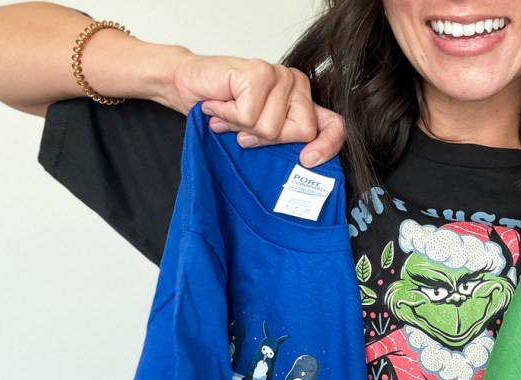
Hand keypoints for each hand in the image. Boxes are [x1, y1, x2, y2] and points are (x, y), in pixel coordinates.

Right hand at [166, 53, 344, 166]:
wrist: (187, 84)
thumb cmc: (223, 108)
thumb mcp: (258, 132)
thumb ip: (283, 141)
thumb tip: (304, 165)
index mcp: (303, 100)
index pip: (333, 125)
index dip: (327, 146)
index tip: (307, 160)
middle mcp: (296, 84)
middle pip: (301, 131)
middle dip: (267, 139)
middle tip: (244, 127)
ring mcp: (279, 75)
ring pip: (271, 128)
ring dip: (241, 127)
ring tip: (229, 113)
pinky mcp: (258, 73)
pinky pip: (249, 116)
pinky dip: (228, 116)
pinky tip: (220, 104)